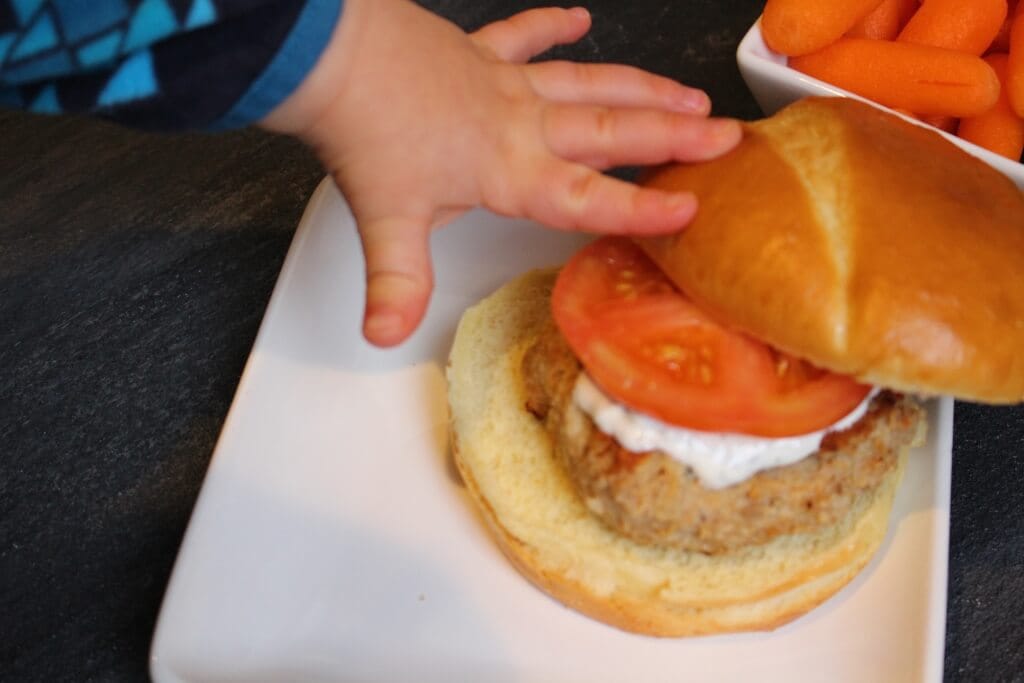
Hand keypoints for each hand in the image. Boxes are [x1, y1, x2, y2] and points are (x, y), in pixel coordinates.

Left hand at [262, 0, 741, 346]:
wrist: (335, 55)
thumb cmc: (365, 131)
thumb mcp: (386, 219)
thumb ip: (397, 281)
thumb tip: (384, 334)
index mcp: (508, 168)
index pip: (587, 197)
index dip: (641, 207)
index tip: (692, 211)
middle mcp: (520, 122)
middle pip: (609, 131)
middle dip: (671, 137)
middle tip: (725, 137)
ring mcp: (503, 80)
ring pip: (588, 82)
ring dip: (641, 88)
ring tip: (688, 94)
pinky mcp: (477, 51)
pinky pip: (525, 35)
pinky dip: (552, 25)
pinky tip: (580, 17)